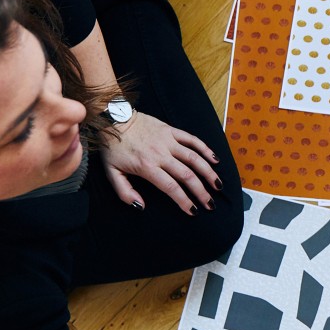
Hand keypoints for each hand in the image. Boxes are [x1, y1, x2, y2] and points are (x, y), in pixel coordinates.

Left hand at [100, 111, 221, 213]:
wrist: (113, 118)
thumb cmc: (113, 148)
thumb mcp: (112, 173)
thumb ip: (125, 193)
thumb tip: (141, 206)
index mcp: (147, 166)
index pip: (171, 187)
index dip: (184, 201)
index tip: (193, 211)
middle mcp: (161, 154)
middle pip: (187, 175)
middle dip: (201, 192)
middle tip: (210, 204)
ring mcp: (168, 140)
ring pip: (194, 158)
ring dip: (208, 173)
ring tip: (218, 185)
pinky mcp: (171, 130)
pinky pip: (192, 139)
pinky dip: (205, 149)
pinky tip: (215, 160)